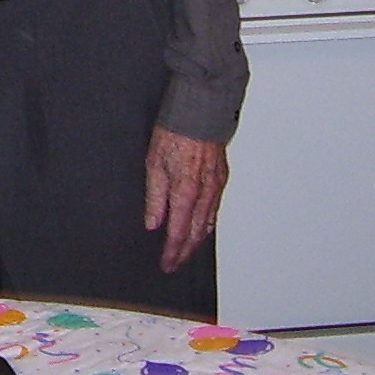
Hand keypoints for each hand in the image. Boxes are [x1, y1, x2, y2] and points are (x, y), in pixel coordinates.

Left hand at [142, 127, 227, 272]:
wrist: (200, 110)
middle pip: (196, 233)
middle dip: (185, 252)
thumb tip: (153, 223)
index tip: (166, 264)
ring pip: (208, 223)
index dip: (172, 252)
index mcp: (186, 191)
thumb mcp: (154, 163)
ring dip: (197, 241)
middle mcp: (205, 193)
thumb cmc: (175, 131)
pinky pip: (215, 209)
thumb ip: (154, 197)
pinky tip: (201, 227)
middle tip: (175, 264)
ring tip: (186, 252)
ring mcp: (216, 186)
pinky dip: (207, 224)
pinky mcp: (221, 178)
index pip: (178, 232)